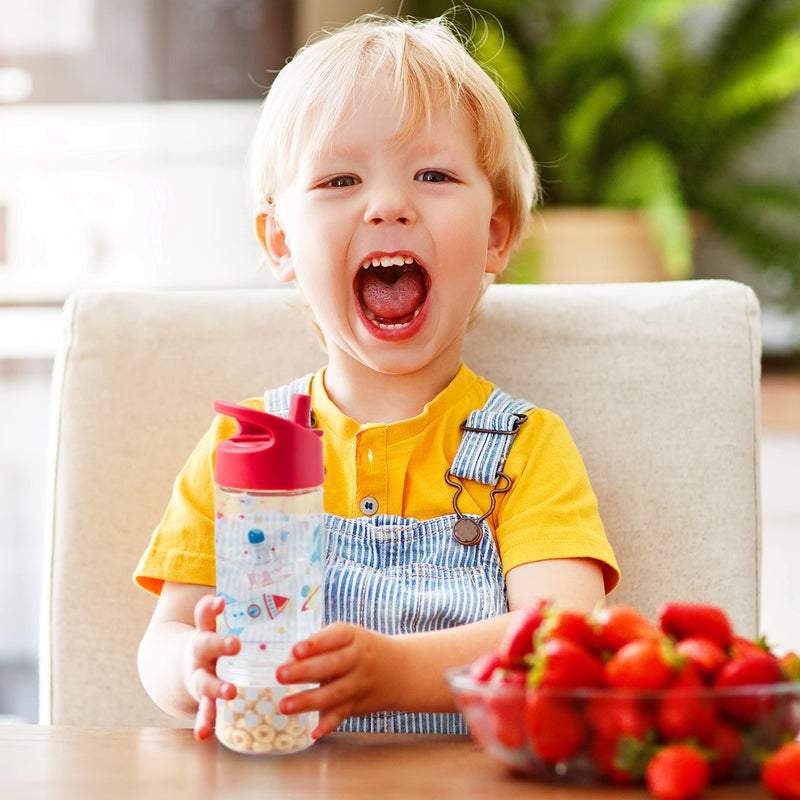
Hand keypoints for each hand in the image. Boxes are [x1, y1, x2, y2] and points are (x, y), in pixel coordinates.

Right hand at [184, 594, 240, 740]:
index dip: (211, 607)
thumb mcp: (220, 625)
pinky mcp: (201, 698)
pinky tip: (204, 734)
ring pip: (205, 681)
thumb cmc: (215, 643)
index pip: (205, 614)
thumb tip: (289, 592)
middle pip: (206, 645)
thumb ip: (246, 612)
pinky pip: (203, 711)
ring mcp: (199, 676)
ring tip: (230, 691)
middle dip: (220, 644)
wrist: (180, 669)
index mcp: (206, 631)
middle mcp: (200, 653)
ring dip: (217, 687)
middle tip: (235, 644)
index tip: (221, 601)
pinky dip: (204, 722)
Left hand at [275, 622, 396, 737]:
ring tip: (284, 706)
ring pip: (335, 693)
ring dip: (308, 701)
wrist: (399, 670)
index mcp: (353, 637)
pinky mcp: (357, 704)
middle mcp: (358, 659)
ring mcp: (359, 683)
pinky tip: (313, 731)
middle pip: (333, 665)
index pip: (336, 637)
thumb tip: (288, 662)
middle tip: (280, 675)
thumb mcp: (347, 636)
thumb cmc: (360, 648)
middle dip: (306, 671)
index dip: (316, 643)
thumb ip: (319, 645)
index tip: (296, 649)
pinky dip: (328, 724)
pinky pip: (342, 714)